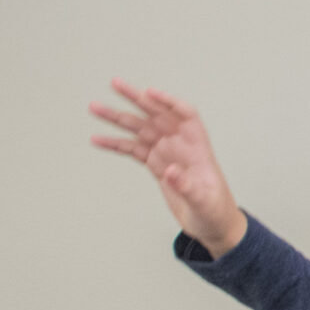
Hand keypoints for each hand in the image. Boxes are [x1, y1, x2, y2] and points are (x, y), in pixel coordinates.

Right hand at [88, 80, 247, 255]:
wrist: (211, 225)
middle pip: (157, 114)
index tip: (149, 93)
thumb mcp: (204, 202)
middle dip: (136, 98)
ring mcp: (166, 152)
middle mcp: (180, 144)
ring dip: (117, 118)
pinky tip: (97, 139)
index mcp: (198, 147)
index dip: (168, 102)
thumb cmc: (215, 211)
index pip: (186, 114)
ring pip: (139, 128)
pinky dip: (115, 143)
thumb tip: (170, 172)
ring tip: (95, 108)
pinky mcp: (155, 164)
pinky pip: (132, 149)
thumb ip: (188, 186)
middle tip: (115, 84)